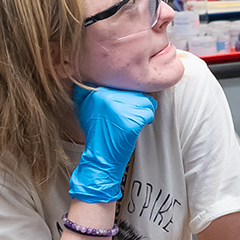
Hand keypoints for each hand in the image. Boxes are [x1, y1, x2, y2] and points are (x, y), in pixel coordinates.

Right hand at [69, 86, 157, 202]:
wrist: (99, 158)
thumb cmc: (98, 136)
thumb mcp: (91, 110)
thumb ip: (100, 93)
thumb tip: (116, 81)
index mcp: (98, 92)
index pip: (125, 84)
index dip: (129, 95)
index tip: (128, 102)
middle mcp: (108, 98)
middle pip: (136, 92)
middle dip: (138, 104)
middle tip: (131, 115)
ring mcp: (120, 109)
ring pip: (145, 101)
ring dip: (144, 112)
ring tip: (133, 121)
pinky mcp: (130, 122)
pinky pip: (148, 114)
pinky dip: (146, 121)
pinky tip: (136, 127)